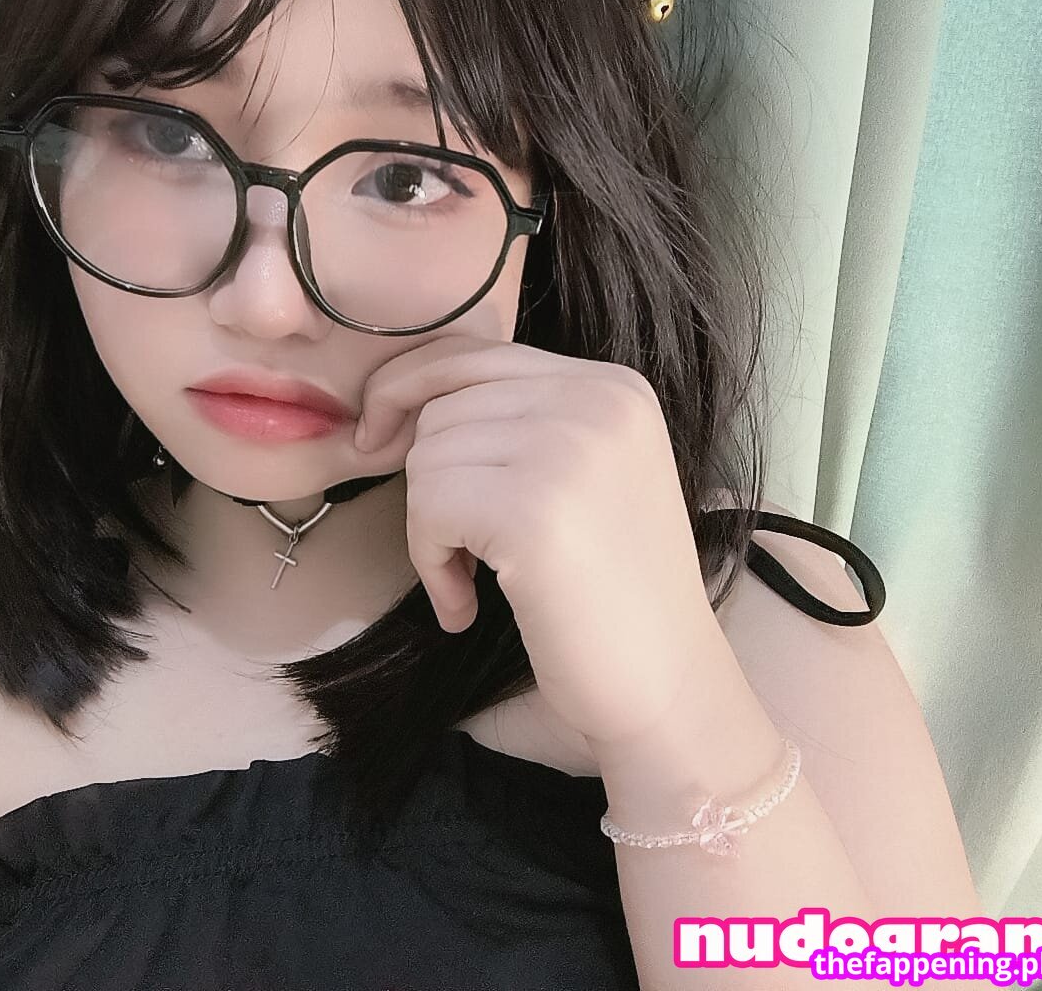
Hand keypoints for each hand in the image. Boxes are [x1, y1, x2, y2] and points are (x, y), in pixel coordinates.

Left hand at [351, 334, 726, 746]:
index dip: (407, 392)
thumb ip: (512, 425)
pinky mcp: (535, 507)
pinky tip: (466, 606)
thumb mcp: (578, 478)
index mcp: (612, 385)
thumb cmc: (609, 597)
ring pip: (427, 457)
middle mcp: (597, 399)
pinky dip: (430, 563)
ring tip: (475, 582)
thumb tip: (393, 404)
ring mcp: (570, 448)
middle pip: (442, 407)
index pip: (472, 353)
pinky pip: (428, 508)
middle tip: (462, 554)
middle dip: (429, 484)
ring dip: (430, 532)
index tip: (376, 440)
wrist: (665, 688)